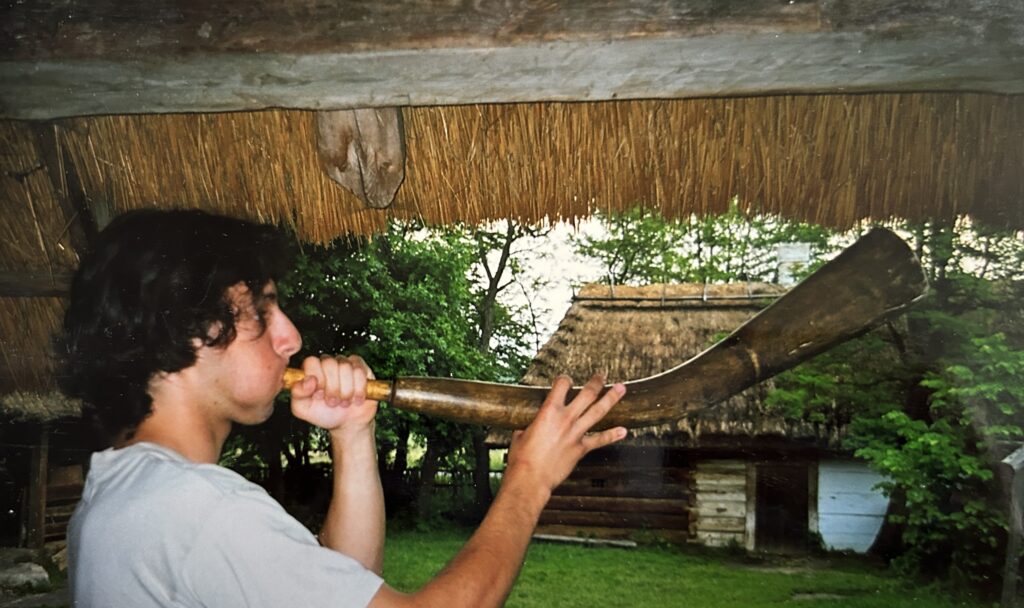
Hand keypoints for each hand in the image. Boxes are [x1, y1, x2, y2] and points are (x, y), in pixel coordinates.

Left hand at [289, 355, 377, 437]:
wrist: (347, 423)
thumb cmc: (323, 413)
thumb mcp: (303, 408)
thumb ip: (298, 393)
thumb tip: (308, 380)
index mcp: (311, 369)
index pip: (312, 362)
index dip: (317, 378)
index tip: (319, 395)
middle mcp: (328, 363)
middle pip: (329, 363)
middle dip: (332, 388)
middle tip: (333, 402)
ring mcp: (345, 363)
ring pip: (345, 367)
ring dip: (346, 391)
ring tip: (344, 401)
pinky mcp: (361, 367)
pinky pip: (360, 370)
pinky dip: (358, 389)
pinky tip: (356, 399)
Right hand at [505, 375, 626, 492]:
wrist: (530, 478)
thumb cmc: (522, 458)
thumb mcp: (521, 434)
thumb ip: (531, 427)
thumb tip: (530, 428)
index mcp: (548, 411)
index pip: (561, 385)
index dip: (564, 379)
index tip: (566, 379)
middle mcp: (565, 418)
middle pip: (587, 394)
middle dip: (596, 383)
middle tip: (602, 375)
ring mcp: (575, 433)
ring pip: (598, 411)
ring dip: (611, 398)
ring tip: (621, 389)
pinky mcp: (581, 449)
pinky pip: (600, 440)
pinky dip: (612, 435)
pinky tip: (623, 431)